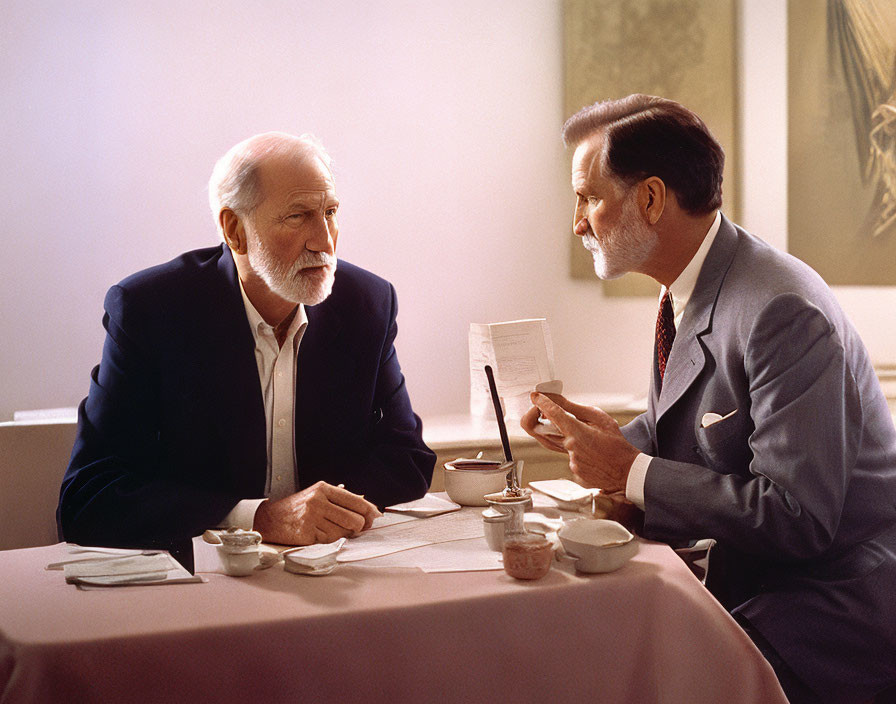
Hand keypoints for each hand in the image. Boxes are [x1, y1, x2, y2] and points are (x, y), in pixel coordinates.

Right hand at [253, 481, 380, 544]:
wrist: (269, 518)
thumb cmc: (297, 507)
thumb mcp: (317, 495)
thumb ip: (341, 500)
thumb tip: (368, 510)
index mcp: (323, 488)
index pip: (356, 501)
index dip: (370, 512)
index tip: (375, 518)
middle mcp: (318, 501)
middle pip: (355, 519)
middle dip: (360, 527)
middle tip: (356, 528)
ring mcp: (312, 518)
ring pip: (344, 532)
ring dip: (343, 534)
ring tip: (330, 528)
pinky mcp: (307, 533)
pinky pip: (330, 541)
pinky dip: (329, 540)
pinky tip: (319, 533)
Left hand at [522, 392, 638, 493]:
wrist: (628, 471)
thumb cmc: (617, 443)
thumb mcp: (599, 418)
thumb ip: (575, 408)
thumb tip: (557, 399)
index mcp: (576, 432)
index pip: (552, 414)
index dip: (541, 403)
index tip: (535, 396)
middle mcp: (569, 447)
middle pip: (540, 432)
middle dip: (535, 420)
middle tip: (540, 412)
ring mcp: (570, 461)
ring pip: (555, 444)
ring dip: (559, 435)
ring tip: (578, 433)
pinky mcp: (574, 470)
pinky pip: (567, 456)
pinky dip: (574, 449)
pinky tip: (590, 450)